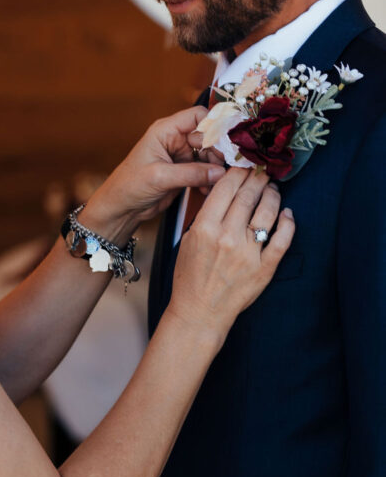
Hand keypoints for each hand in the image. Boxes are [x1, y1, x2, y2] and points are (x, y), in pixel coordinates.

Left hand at [81, 107, 225, 243]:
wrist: (121, 208)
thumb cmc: (129, 186)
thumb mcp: (160, 177)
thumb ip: (191, 172)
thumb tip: (219, 172)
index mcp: (165, 130)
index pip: (197, 116)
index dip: (214, 125)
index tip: (228, 141)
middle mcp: (175, 140)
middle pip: (208, 136)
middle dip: (219, 151)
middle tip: (226, 167)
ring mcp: (180, 156)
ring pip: (210, 155)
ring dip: (216, 168)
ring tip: (217, 181)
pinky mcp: (184, 172)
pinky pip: (205, 171)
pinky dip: (210, 179)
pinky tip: (208, 190)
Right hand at [167, 167, 294, 342]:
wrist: (199, 311)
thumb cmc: (190, 276)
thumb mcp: (188, 239)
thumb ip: (206, 215)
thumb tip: (225, 191)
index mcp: (205, 228)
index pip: (226, 188)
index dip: (238, 172)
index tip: (244, 165)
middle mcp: (227, 238)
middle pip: (248, 196)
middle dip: (257, 178)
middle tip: (262, 170)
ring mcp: (248, 254)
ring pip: (267, 213)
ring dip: (272, 196)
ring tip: (273, 189)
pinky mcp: (264, 269)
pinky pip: (282, 241)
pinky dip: (288, 224)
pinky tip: (288, 214)